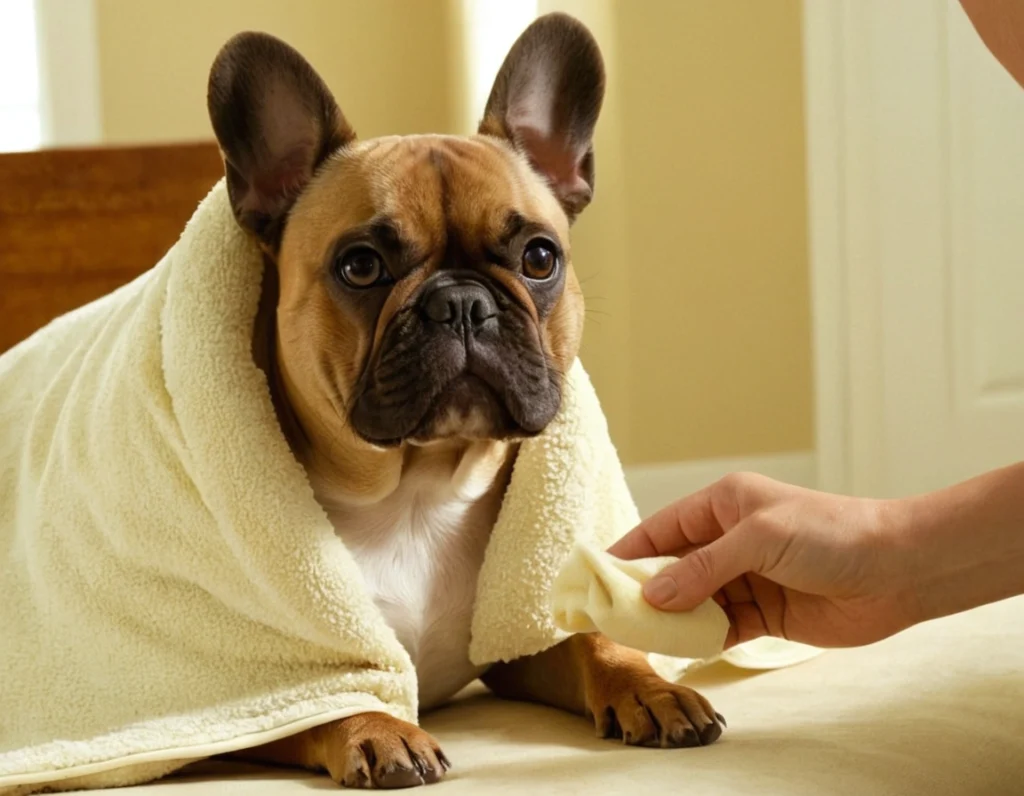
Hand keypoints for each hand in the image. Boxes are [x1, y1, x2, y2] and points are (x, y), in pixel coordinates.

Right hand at [608, 473, 918, 648]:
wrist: (899, 570)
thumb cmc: (833, 534)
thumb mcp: (760, 538)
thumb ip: (704, 567)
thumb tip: (654, 594)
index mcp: (724, 504)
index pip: (662, 527)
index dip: (629, 550)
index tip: (595, 573)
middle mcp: (730, 539)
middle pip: (672, 566)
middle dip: (644, 589)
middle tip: (610, 614)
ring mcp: (746, 577)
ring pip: (693, 600)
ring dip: (671, 618)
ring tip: (640, 637)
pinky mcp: (765, 612)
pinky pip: (721, 626)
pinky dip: (701, 638)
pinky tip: (682, 649)